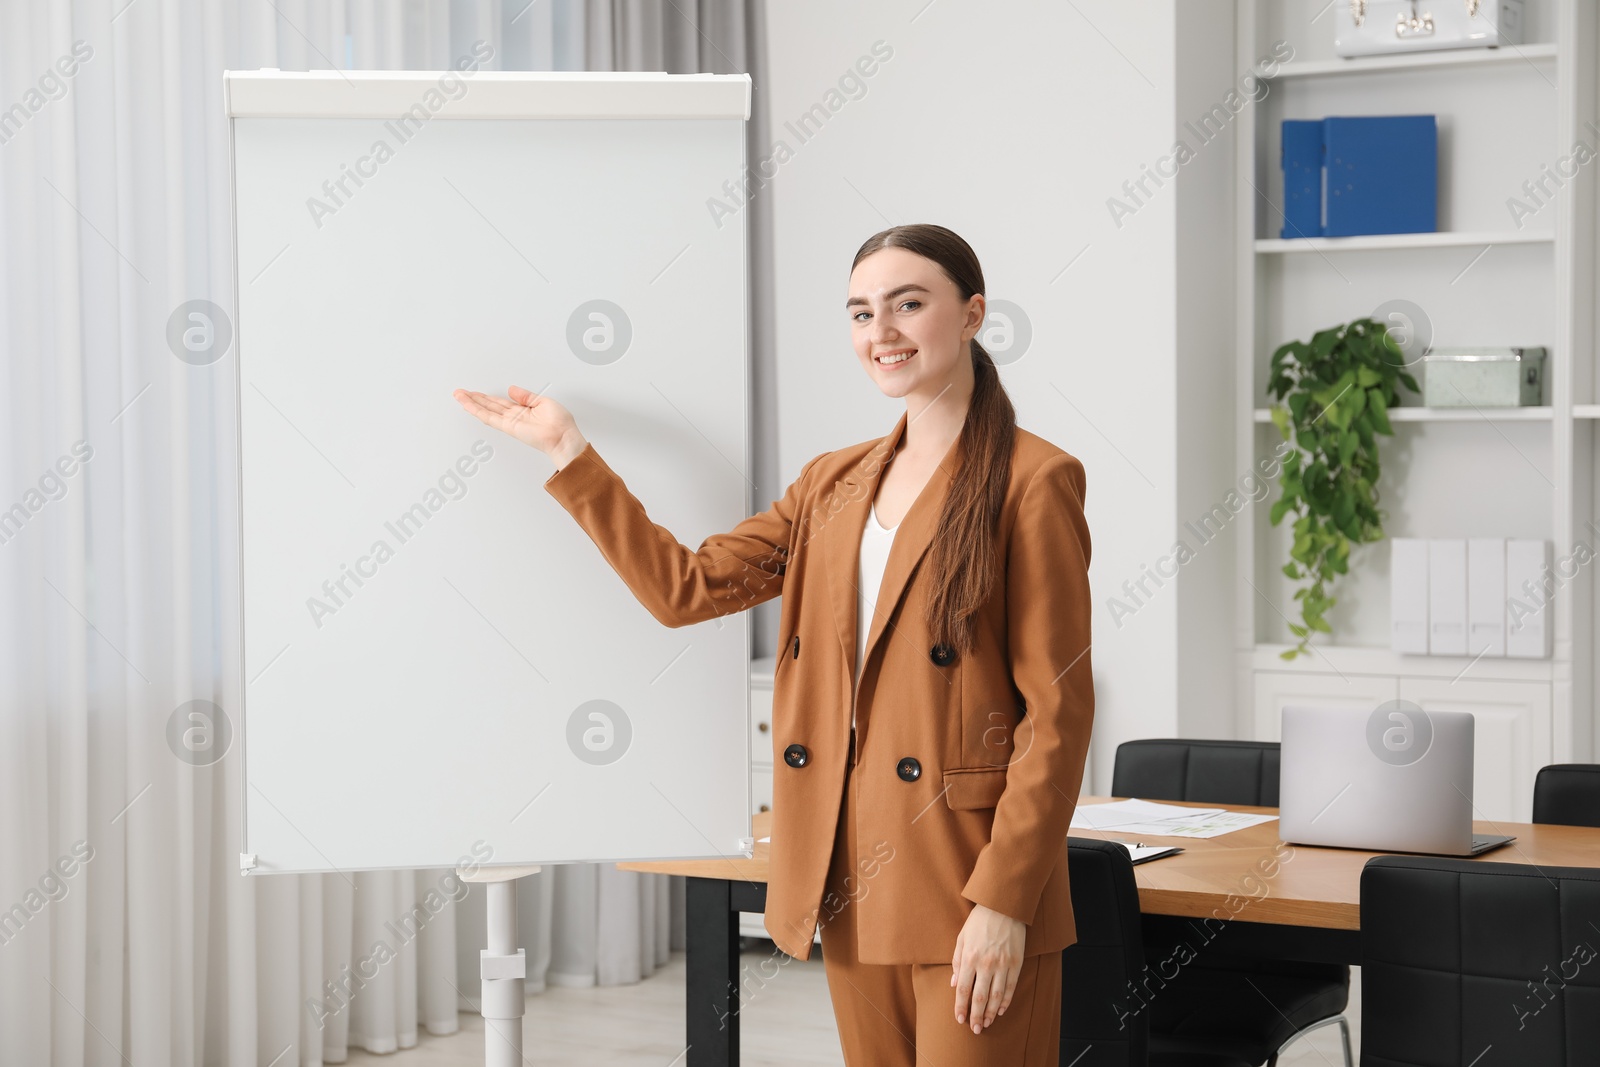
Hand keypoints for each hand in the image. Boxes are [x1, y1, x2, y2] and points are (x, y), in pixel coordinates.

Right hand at [453, 385, 586, 466]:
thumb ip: (525, 396)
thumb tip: (511, 389)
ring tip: (458, 395)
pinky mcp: (508, 426)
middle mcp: (514, 417)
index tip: (475, 392)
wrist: (563, 437)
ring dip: (471, 403)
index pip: (500, 402)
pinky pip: (489, 417)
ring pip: (485, 410)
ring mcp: (509, 422)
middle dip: (474, 399)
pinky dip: (477, 410)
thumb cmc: (560, 424)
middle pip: (489, 406)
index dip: (487, 397)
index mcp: (522, 410)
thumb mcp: (543, 402)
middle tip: (460, 392)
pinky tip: (467, 405)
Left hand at [949, 902, 1024, 1033]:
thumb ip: (957, 961)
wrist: (1003, 907)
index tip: (959, 1019)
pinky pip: (1010, 987)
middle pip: (980, 997)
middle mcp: (986, 964)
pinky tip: (1000, 1011)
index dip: (961, 1007)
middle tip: (974, 1029)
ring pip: (996, 996)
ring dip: (990, 1013)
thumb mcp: (961, 938)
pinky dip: (1005, 1001)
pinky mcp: (1016, 963)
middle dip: (976, 1016)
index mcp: (970, 957)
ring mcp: (1003, 965)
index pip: (964, 989)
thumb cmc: (979, 921)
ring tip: (986, 1024)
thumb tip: (955, 984)